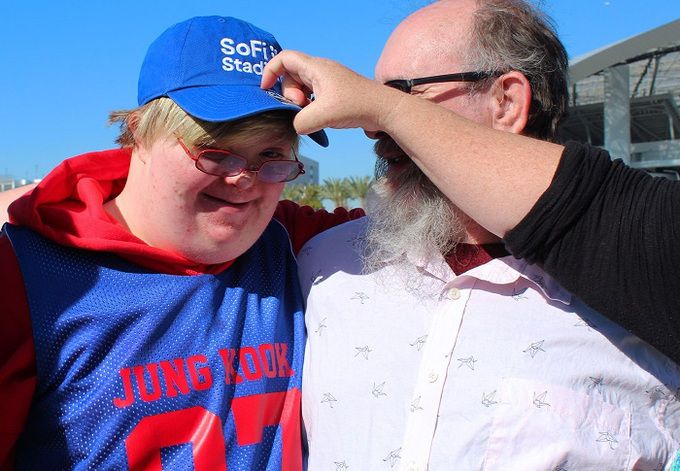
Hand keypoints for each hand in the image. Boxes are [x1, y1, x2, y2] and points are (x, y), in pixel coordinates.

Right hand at [261, 50, 402, 135]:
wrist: (384, 110)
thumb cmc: (357, 106)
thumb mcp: (323, 116)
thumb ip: (301, 121)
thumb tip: (295, 125)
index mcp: (316, 68)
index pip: (285, 59)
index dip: (271, 71)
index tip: (266, 90)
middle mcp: (321, 71)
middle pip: (291, 76)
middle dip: (289, 94)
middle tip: (301, 108)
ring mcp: (329, 82)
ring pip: (302, 88)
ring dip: (300, 103)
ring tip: (311, 115)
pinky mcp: (335, 93)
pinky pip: (313, 96)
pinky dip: (310, 107)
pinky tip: (319, 119)